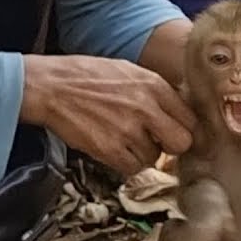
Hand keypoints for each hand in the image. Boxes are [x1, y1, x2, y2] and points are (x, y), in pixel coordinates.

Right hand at [21, 54, 195, 175]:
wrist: (50, 86)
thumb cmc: (87, 76)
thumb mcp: (129, 71)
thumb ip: (157, 91)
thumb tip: (178, 111)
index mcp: (154, 85)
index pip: (191, 118)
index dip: (184, 129)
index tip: (176, 133)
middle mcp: (146, 108)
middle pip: (182, 142)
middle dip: (172, 146)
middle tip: (158, 142)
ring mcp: (128, 130)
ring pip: (154, 158)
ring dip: (142, 154)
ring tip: (124, 139)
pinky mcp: (109, 149)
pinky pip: (132, 168)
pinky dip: (125, 163)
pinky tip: (114, 148)